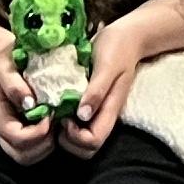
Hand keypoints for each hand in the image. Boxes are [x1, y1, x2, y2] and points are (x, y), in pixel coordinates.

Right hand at [0, 49, 60, 162]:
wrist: (2, 57)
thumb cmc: (4, 59)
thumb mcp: (4, 65)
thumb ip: (13, 85)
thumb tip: (29, 104)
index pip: (17, 139)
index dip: (38, 133)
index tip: (51, 114)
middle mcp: (3, 132)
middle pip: (23, 156)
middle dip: (44, 144)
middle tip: (56, 122)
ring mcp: (11, 135)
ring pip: (30, 157)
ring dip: (47, 146)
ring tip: (56, 124)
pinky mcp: (22, 133)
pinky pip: (35, 150)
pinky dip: (47, 143)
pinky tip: (54, 124)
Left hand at [62, 10, 152, 155]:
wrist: (127, 35)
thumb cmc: (118, 47)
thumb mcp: (107, 65)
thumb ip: (97, 90)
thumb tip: (82, 115)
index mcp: (110, 110)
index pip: (93, 142)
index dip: (76, 137)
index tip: (65, 117)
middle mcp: (102, 115)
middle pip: (86, 148)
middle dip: (68, 141)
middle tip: (58, 118)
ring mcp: (96, 110)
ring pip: (80, 139)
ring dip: (65, 133)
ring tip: (56, 111)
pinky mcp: (88, 102)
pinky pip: (76, 122)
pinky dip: (64, 119)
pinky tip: (57, 103)